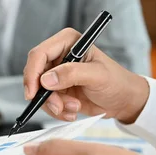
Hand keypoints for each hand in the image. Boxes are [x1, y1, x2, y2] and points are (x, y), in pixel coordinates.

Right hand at [24, 28, 149, 123]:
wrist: (123, 101)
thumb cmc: (116, 82)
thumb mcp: (97, 76)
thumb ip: (72, 74)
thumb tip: (46, 79)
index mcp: (68, 42)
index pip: (39, 54)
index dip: (32, 73)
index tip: (33, 92)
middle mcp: (59, 56)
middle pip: (35, 75)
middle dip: (46, 95)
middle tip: (59, 106)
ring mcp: (57, 74)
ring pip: (39, 92)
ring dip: (54, 105)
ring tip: (74, 108)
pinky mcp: (57, 90)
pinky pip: (46, 103)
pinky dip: (57, 111)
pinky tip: (72, 111)